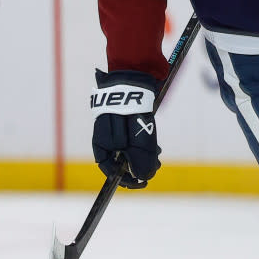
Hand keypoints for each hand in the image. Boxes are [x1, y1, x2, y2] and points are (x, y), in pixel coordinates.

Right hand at [91, 69, 161, 187]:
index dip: (124, 178)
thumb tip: (144, 176)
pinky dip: (146, 144)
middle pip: (122, 160)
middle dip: (138, 166)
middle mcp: (108, 136)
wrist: (135, 75)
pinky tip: (156, 146)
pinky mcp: (130, 118)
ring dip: (145, 155)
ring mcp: (119, 127)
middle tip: (155, 167)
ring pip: (131, 149)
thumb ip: (139, 158)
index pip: (109, 168)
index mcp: (101, 142)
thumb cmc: (130, 107)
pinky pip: (136, 137)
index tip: (140, 183)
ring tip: (157, 155)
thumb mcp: (136, 138)